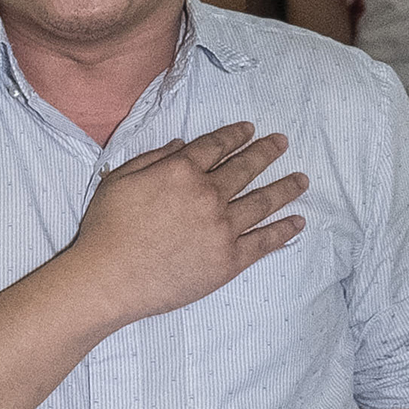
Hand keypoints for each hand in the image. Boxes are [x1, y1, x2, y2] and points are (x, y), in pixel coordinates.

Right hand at [66, 122, 308, 324]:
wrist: (109, 279)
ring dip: (286, 188)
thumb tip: (182, 145)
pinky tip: (298, 222)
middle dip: (266, 152)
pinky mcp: (229, 260)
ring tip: (302, 180)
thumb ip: (153, 158)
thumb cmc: (106, 230)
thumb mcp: (119, 180)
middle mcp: (208, 195)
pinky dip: (283, 231)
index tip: (250, 129)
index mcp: (181, 171)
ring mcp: (222, 228)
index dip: (235, 135)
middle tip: (282, 143)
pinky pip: (263, 242)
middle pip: (245, 168)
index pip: (216, 146)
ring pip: (263, 202)